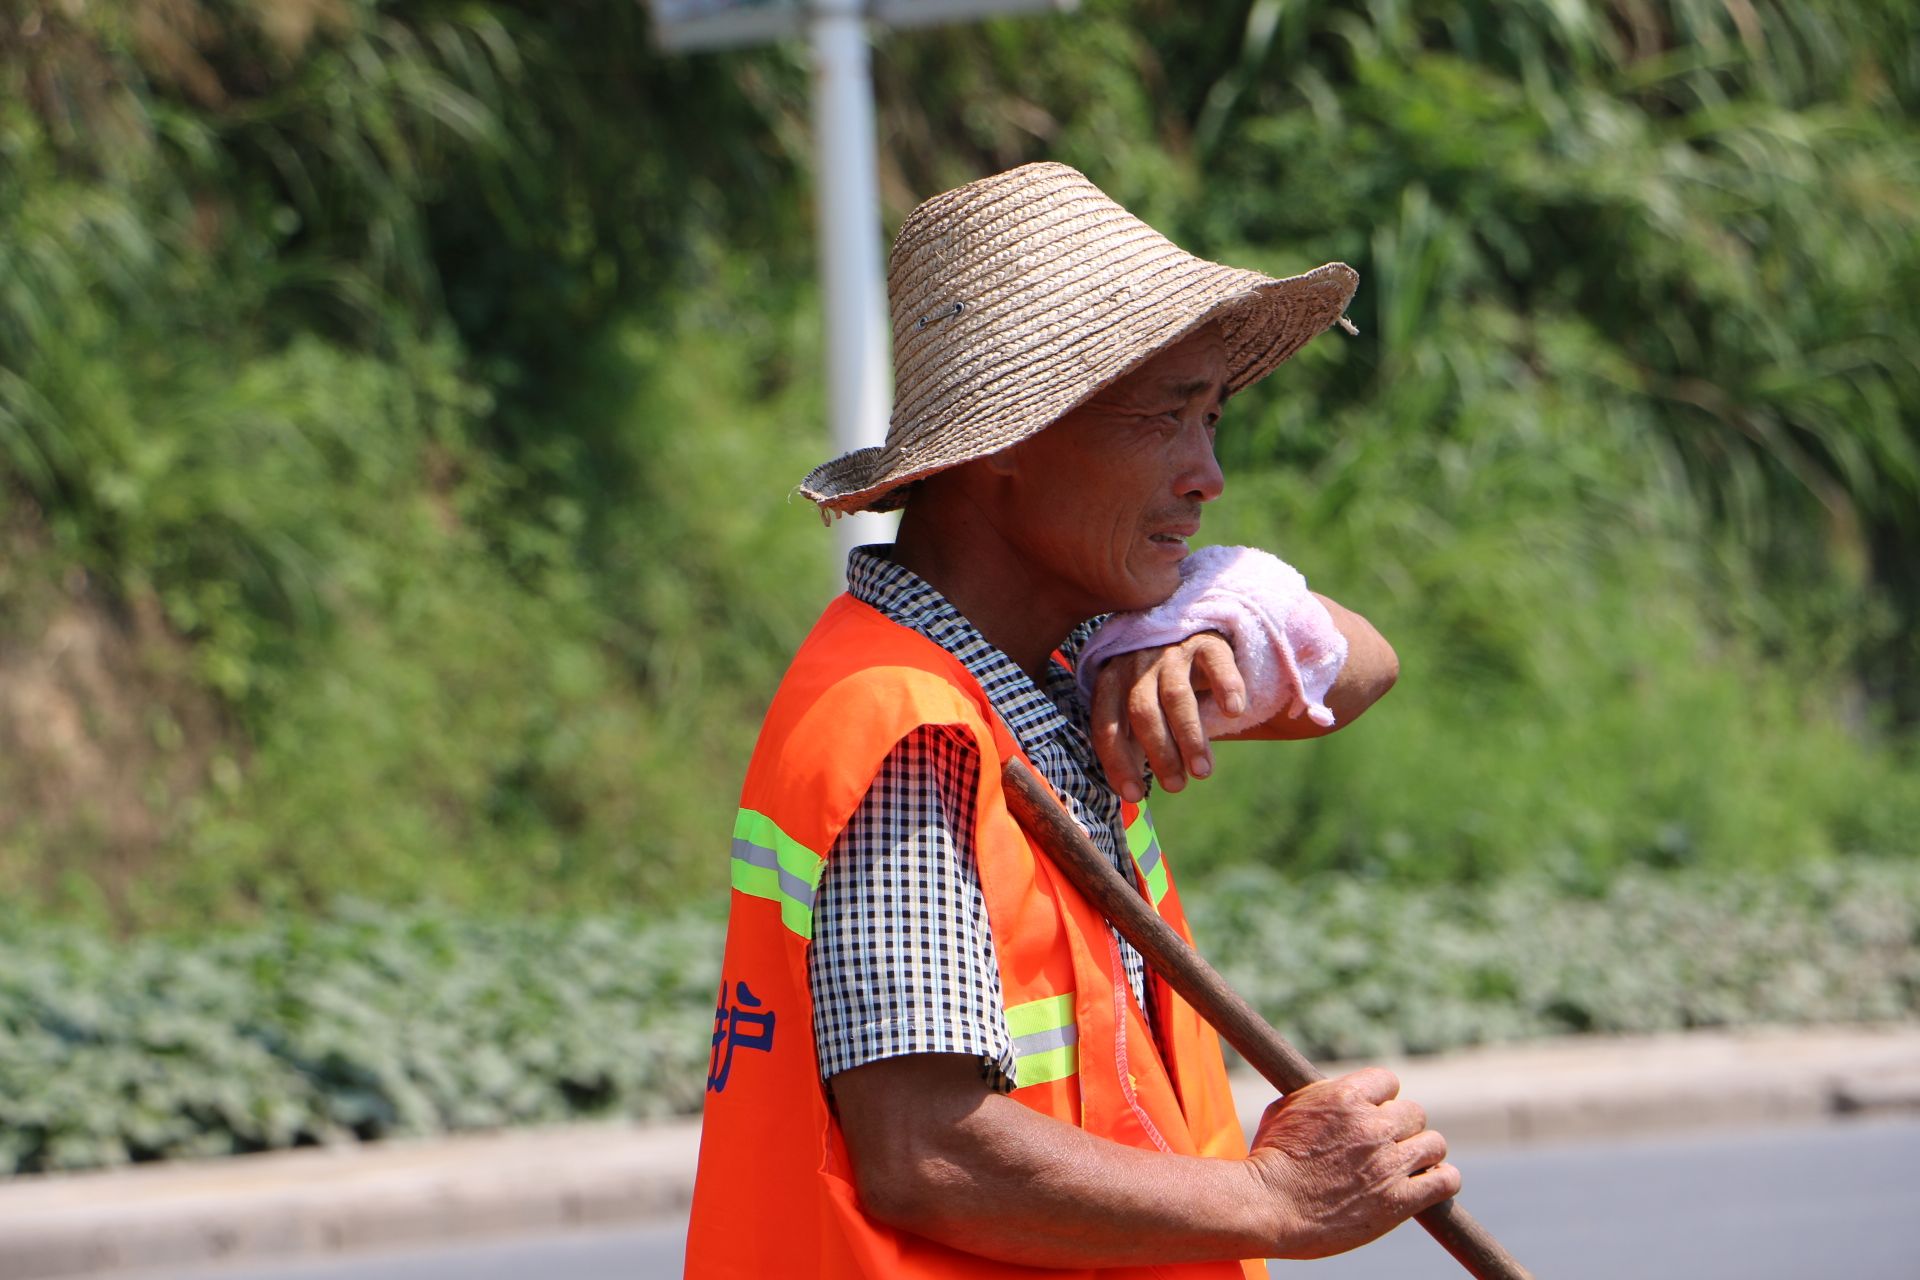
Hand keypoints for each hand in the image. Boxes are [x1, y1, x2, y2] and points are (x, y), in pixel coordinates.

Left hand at [1090, 632, 1247, 801]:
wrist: (1183, 630)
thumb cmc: (1154, 684)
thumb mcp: (1133, 707)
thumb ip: (1130, 742)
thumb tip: (1130, 794)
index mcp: (1110, 682)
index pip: (1107, 724)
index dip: (1118, 761)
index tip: (1135, 795)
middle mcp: (1136, 664)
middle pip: (1142, 711)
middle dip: (1159, 753)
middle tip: (1176, 786)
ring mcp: (1170, 651)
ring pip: (1176, 695)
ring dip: (1190, 736)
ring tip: (1202, 772)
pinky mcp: (1204, 641)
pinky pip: (1216, 663)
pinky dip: (1226, 687)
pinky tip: (1234, 712)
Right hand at [1243, 1068, 1460, 1259]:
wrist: (1268, 1206)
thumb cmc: (1268, 1158)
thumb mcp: (1285, 1109)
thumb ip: (1320, 1097)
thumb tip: (1332, 1092)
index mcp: (1346, 1096)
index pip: (1389, 1081)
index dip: (1382, 1098)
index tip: (1374, 1113)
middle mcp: (1373, 1126)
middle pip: (1415, 1113)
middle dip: (1401, 1128)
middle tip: (1386, 1145)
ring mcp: (1389, 1164)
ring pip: (1434, 1144)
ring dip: (1423, 1153)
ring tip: (1408, 1166)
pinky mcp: (1398, 1200)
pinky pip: (1445, 1181)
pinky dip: (1442, 1181)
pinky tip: (1429, 1184)